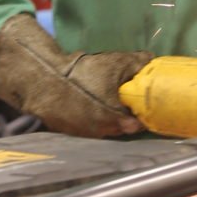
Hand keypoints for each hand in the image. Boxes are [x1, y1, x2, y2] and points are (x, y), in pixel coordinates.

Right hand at [0, 14, 148, 138]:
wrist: (43, 79)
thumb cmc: (82, 72)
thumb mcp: (116, 62)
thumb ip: (139, 63)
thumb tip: (152, 62)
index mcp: (116, 119)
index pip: (139, 125)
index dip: (143, 115)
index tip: (144, 105)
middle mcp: (102, 132)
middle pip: (123, 129)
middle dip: (127, 117)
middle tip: (128, 103)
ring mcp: (86, 134)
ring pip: (106, 129)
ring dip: (110, 119)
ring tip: (108, 103)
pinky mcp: (71, 132)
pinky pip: (88, 128)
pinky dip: (92, 120)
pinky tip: (90, 106)